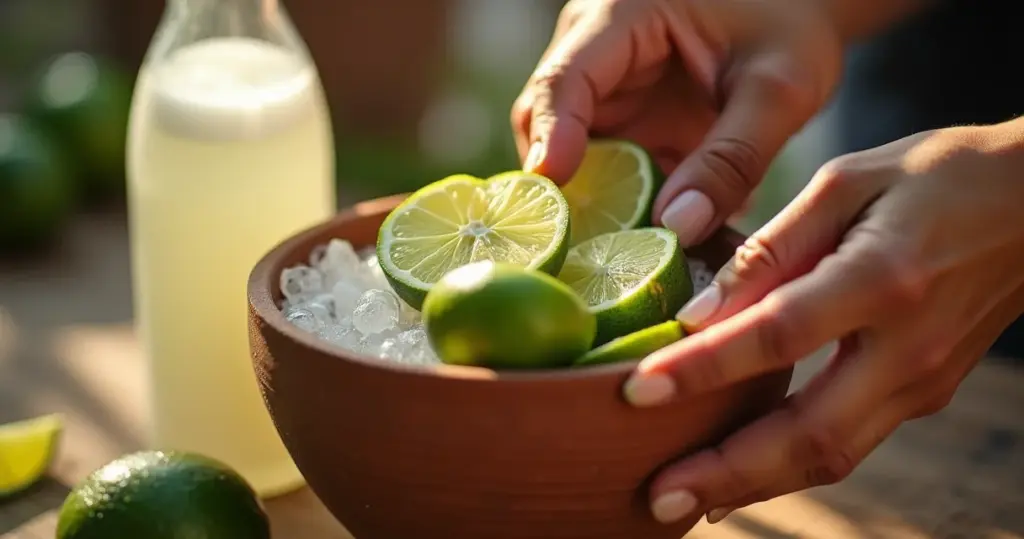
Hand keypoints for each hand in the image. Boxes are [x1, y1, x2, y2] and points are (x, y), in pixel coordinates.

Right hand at [511, 0, 841, 244]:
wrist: (802, 8)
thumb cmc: (791, 22)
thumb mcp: (779, 88)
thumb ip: (733, 158)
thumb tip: (676, 229)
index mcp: (624, 15)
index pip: (564, 80)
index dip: (552, 138)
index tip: (555, 192)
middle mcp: (595, 47)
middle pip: (545, 122)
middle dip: (562, 186)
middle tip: (583, 250)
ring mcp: (603, 86)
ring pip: (566, 152)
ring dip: (590, 201)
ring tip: (619, 254)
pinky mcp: (620, 118)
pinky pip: (601, 166)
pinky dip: (619, 202)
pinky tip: (644, 239)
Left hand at [622, 119, 1023, 523]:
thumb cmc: (937, 177)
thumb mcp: (847, 181)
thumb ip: (773, 247)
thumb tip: (701, 309)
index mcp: (883, 279)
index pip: (777, 336)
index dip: (703, 368)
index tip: (636, 389)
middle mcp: (906, 349)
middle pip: (808, 434)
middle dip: (726, 474)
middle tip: (657, 497)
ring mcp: (922, 383)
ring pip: (830, 456)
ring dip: (754, 486)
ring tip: (686, 501)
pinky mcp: (923, 395)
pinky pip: (847, 443)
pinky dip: (788, 466)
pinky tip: (740, 472)